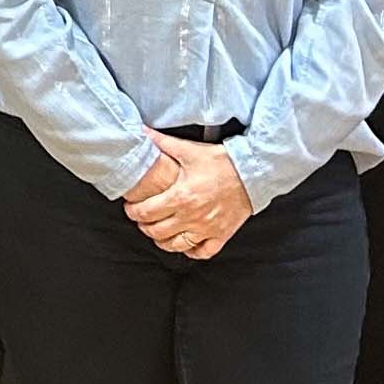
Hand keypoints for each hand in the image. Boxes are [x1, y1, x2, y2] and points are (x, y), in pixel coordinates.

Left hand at [123, 133, 254, 258]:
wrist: (253, 172)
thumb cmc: (221, 161)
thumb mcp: (189, 150)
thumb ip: (162, 143)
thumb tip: (141, 131)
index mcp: (180, 197)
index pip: (146, 212)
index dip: (133, 212)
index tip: (130, 208)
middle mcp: (192, 217)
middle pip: (157, 231)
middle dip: (144, 226)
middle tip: (141, 219)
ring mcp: (207, 229)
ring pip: (176, 246)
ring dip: (162, 241)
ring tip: (158, 232)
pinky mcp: (222, 234)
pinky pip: (203, 252)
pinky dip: (192, 251)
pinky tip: (186, 245)